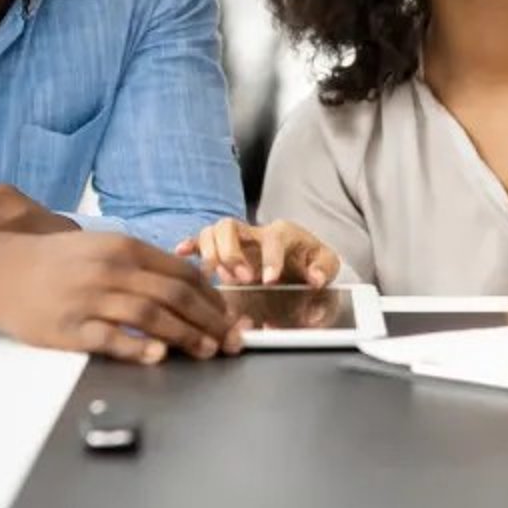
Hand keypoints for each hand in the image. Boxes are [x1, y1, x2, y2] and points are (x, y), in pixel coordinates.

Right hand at [0, 227, 244, 362]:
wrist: (1, 270)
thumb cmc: (57, 261)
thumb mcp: (103, 248)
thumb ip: (143, 264)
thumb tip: (189, 281)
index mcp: (125, 248)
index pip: (181, 273)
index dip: (211, 296)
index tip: (228, 315)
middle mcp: (111, 270)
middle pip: (173, 295)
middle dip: (209, 319)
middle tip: (231, 339)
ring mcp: (89, 299)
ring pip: (149, 317)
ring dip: (184, 336)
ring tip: (206, 350)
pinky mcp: (67, 328)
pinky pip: (109, 339)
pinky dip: (137, 348)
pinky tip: (157, 356)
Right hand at [174, 217, 338, 286]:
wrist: (301, 258)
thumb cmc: (311, 260)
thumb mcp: (326, 264)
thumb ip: (324, 270)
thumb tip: (315, 278)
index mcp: (283, 232)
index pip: (274, 238)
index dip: (270, 258)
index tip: (269, 281)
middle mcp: (256, 232)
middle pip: (231, 226)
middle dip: (231, 253)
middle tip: (241, 279)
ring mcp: (238, 239)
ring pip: (213, 230)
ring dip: (211, 254)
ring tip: (218, 277)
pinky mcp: (224, 248)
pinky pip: (201, 240)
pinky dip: (190, 245)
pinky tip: (181, 254)